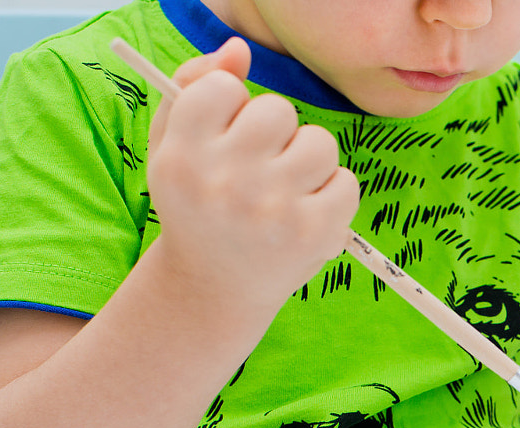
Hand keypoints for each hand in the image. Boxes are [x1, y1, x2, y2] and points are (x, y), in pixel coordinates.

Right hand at [146, 37, 358, 309]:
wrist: (213, 287)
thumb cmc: (197, 204)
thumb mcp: (172, 146)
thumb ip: (193, 85)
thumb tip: (238, 48)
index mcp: (183, 155)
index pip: (222, 87)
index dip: (231, 107)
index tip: (225, 137)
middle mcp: (225, 181)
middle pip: (278, 110)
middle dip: (275, 133)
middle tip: (258, 168)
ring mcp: (273, 209)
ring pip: (319, 142)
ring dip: (309, 160)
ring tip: (285, 189)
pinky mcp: (313, 233)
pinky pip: (347, 181)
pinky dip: (334, 193)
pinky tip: (306, 212)